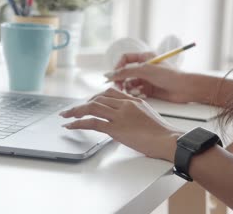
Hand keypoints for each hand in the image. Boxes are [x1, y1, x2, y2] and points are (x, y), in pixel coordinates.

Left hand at [59, 88, 180, 161]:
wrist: (167, 139)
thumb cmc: (162, 133)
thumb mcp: (148, 116)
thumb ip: (135, 113)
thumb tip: (127, 120)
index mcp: (133, 100)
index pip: (110, 92)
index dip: (96, 96)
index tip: (88, 101)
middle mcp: (125, 104)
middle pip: (98, 98)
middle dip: (83, 103)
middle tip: (72, 110)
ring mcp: (120, 115)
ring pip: (92, 107)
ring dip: (75, 111)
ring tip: (65, 115)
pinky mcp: (116, 128)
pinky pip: (92, 122)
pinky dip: (78, 123)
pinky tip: (70, 125)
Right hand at [111, 52, 193, 102]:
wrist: (185, 88)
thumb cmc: (168, 75)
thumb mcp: (144, 70)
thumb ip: (125, 72)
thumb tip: (109, 75)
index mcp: (145, 57)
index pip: (125, 59)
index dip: (118, 66)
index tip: (113, 76)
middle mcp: (145, 67)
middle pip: (126, 72)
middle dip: (121, 80)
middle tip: (118, 88)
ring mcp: (147, 78)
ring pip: (130, 83)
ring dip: (128, 88)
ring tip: (131, 93)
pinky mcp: (150, 89)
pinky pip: (137, 91)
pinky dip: (136, 93)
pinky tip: (141, 95)